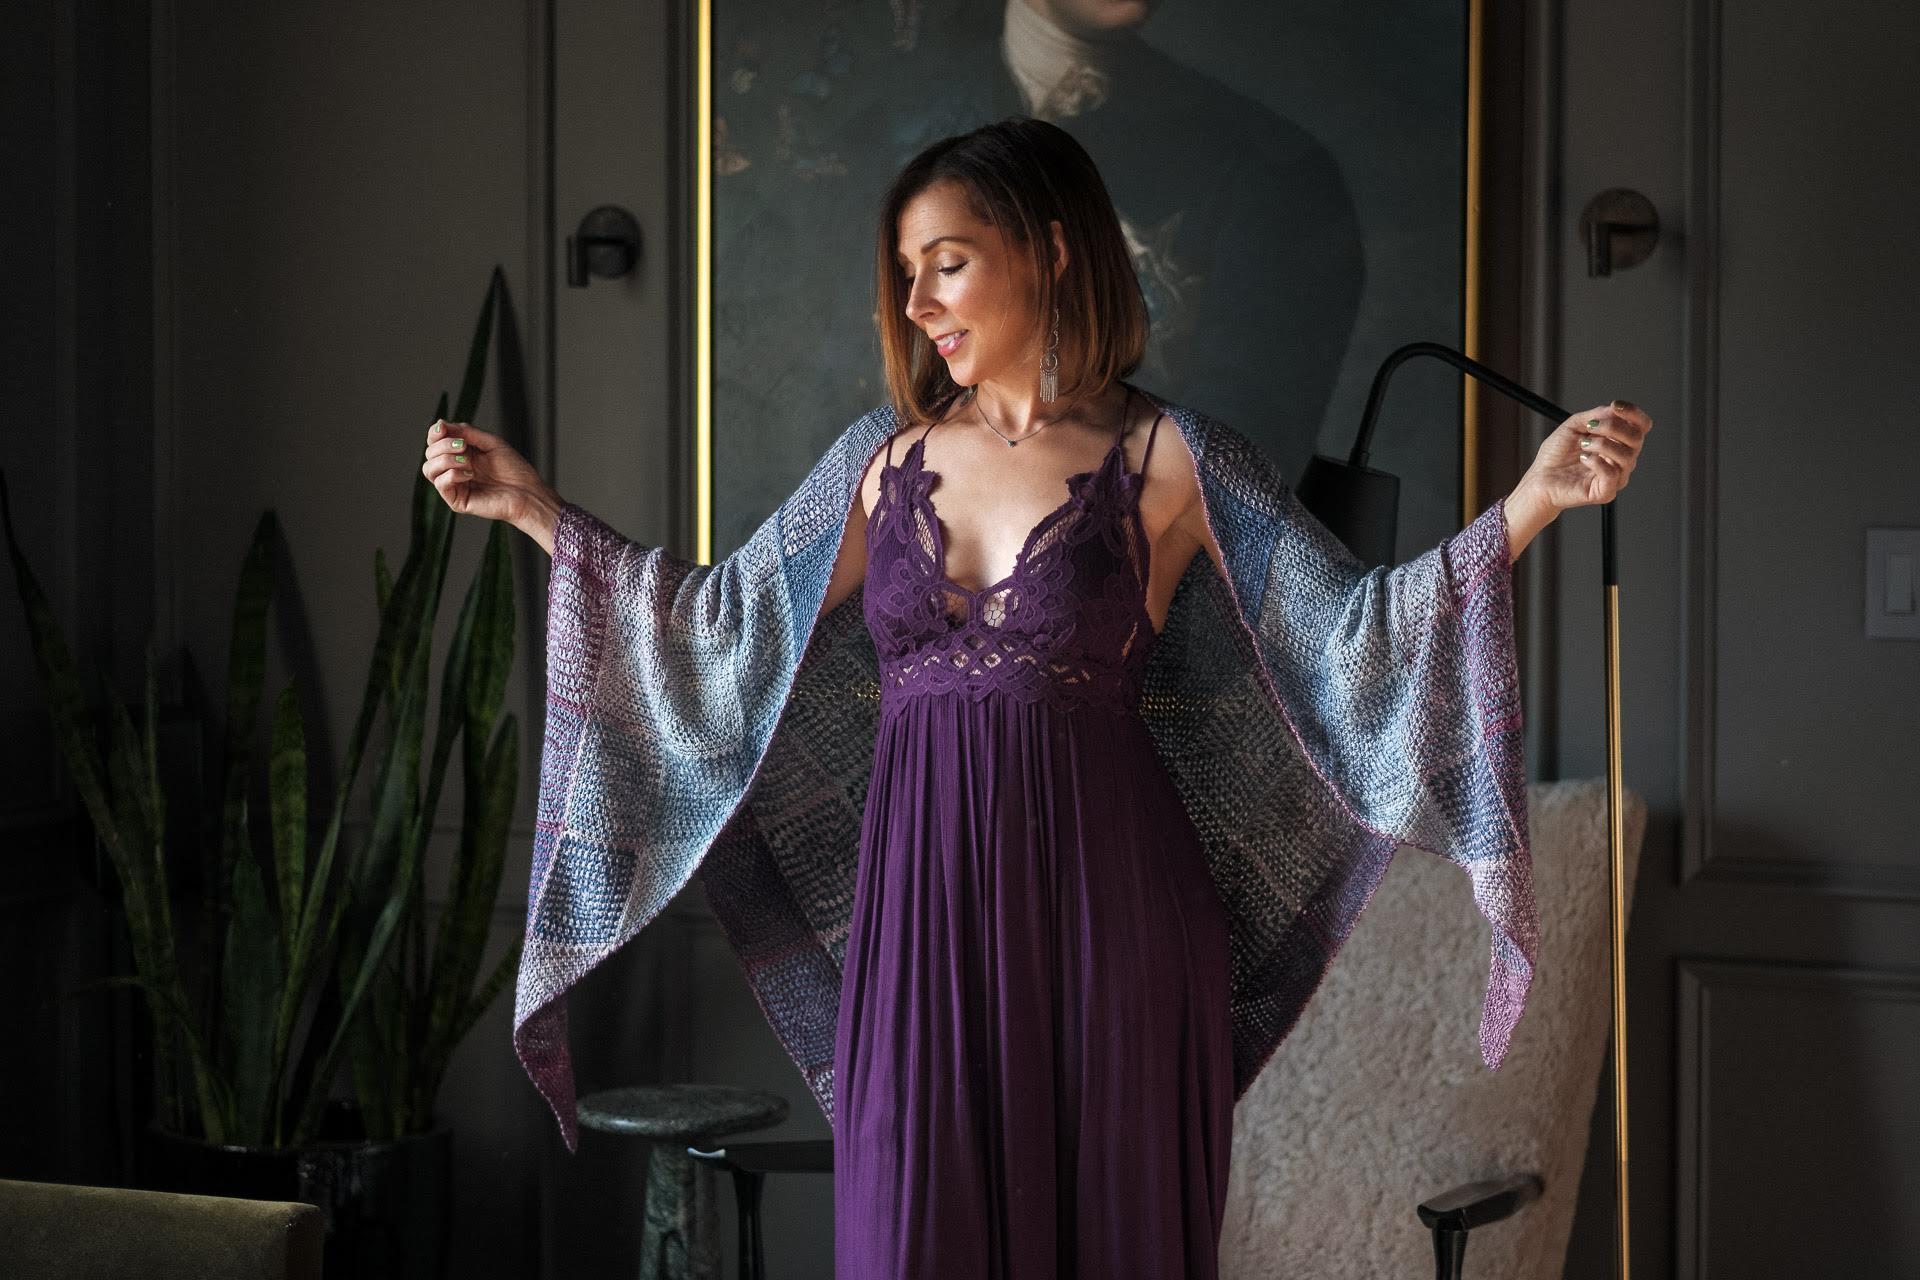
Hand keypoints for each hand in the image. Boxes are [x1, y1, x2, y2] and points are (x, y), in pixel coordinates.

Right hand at [421, 419, 558, 529]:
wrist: (528, 492)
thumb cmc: (514, 469)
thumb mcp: (490, 442)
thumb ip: (466, 432)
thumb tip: (440, 423)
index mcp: (461, 454)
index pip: (435, 442)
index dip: (434, 433)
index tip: (443, 428)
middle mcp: (454, 469)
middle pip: (430, 454)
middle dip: (443, 445)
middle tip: (464, 446)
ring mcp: (454, 486)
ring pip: (429, 469)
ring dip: (445, 459)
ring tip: (467, 460)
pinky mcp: (457, 501)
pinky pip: (441, 484)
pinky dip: (452, 475)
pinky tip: (470, 474)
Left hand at [1521, 399, 1652, 512]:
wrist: (1539, 479)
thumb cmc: (1556, 455)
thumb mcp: (1574, 426)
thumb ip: (1595, 415)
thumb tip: (1614, 409)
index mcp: (1618, 442)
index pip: (1641, 426)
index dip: (1634, 413)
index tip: (1616, 405)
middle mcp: (1621, 460)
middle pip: (1636, 438)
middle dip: (1613, 426)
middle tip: (1590, 426)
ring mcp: (1616, 477)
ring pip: (1626, 456)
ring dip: (1602, 444)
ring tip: (1583, 444)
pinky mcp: (1605, 492)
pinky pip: (1612, 474)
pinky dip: (1596, 461)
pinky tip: (1583, 458)